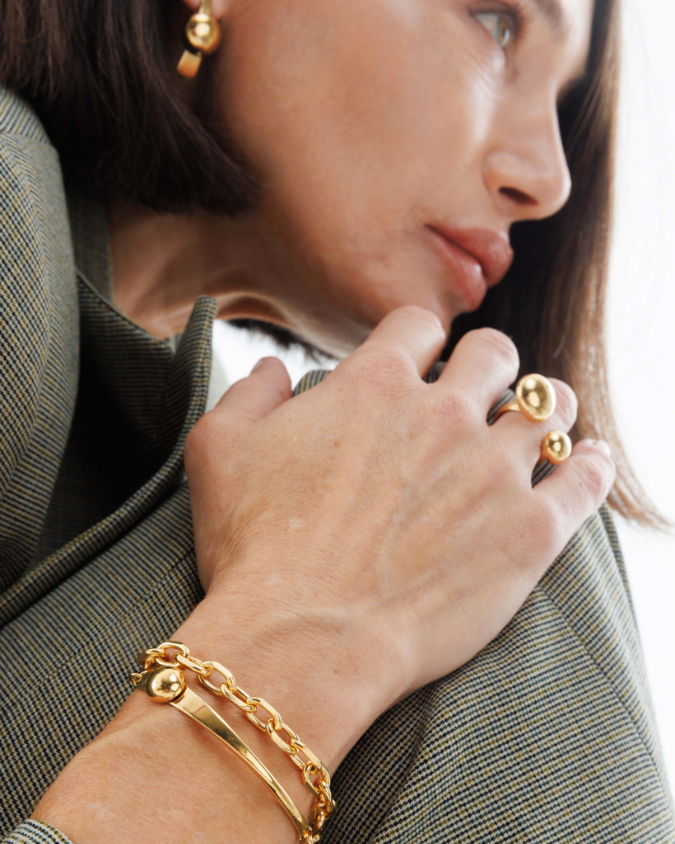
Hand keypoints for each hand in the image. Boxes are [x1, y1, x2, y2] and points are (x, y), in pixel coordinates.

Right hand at [185, 305, 614, 728]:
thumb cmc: (253, 547)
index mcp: (375, 383)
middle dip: (487, 363)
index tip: (418, 361)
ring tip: (536, 425)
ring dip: (543, 408)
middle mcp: (443, 411)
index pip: (419, 326)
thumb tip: (273, 368)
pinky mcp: (530, 529)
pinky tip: (587, 460)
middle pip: (494, 352)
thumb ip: (247, 394)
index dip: (419, 339)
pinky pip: (584, 477)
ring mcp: (493, 468)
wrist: (304, 639)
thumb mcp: (218, 452)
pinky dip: (590, 463)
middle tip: (479, 391)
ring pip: (548, 406)